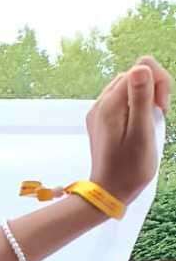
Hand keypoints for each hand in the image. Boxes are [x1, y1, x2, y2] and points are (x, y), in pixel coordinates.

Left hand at [87, 56, 170, 203]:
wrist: (108, 192)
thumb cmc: (129, 167)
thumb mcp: (141, 132)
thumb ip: (140, 99)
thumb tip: (141, 67)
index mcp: (109, 104)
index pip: (140, 69)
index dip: (159, 83)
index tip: (161, 109)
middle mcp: (100, 104)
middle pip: (133, 76)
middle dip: (153, 89)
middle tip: (158, 117)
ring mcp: (99, 113)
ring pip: (129, 89)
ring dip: (146, 99)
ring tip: (151, 123)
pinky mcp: (102, 122)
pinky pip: (123, 103)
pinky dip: (136, 109)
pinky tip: (141, 127)